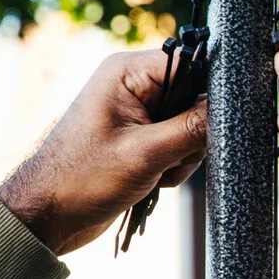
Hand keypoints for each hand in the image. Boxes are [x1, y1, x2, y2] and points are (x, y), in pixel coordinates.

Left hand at [0, 50, 207, 254]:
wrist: (51, 215)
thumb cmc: (83, 178)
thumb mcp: (146, 153)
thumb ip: (192, 128)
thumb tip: (228, 109)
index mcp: (127, 72)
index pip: (189, 64)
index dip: (207, 94)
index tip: (211, 125)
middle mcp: (133, 85)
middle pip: (193, 98)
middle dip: (192, 134)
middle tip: (170, 158)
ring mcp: (137, 112)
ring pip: (190, 126)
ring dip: (184, 155)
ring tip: (157, 172)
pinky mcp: (141, 136)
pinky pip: (178, 144)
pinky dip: (175, 164)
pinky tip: (155, 178)